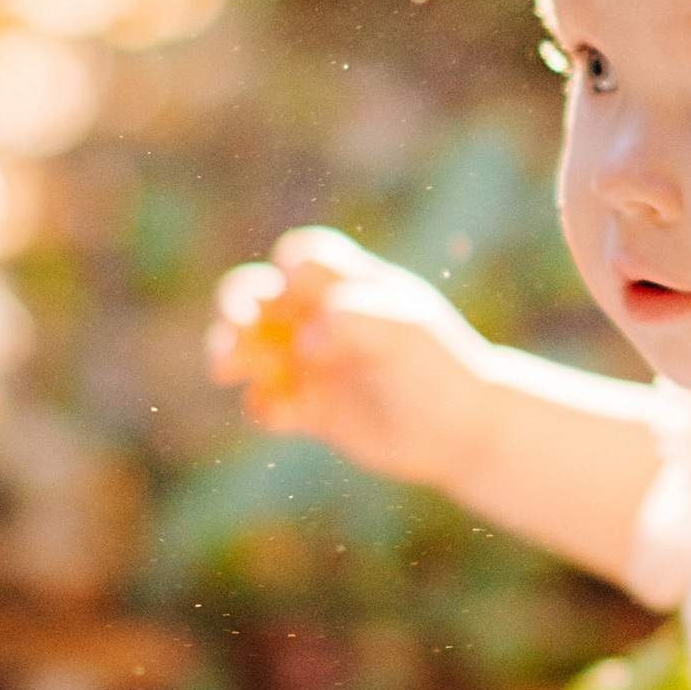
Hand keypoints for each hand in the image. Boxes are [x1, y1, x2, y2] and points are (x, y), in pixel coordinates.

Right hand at [208, 228, 490, 489]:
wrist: (464, 432)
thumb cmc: (438, 368)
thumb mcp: (403, 331)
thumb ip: (352, 320)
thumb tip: (301, 342)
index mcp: (350, 286)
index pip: (301, 257)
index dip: (288, 270)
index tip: (299, 293)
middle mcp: (324, 320)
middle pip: (257, 297)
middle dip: (234, 308)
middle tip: (234, 329)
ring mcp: (315, 366)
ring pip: (251, 352)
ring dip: (231, 355)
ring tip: (226, 368)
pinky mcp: (313, 412)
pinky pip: (268, 406)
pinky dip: (262, 408)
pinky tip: (277, 414)